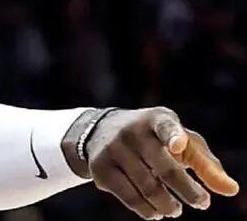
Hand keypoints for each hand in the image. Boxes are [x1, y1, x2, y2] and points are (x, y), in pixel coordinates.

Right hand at [86, 107, 238, 219]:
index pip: (165, 126)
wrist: (101, 131)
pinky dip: (147, 210)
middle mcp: (131, 131)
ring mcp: (113, 149)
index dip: (173, 136)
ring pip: (147, 188)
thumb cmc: (155, 139)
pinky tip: (155, 212)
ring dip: (167, 205)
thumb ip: (205, 163)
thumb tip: (230, 190)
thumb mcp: (179, 141)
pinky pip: (129, 197)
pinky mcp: (100, 167)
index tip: (178, 146)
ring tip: (175, 210)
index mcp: (155, 119)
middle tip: (202, 203)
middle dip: (187, 191)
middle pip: (164, 167)